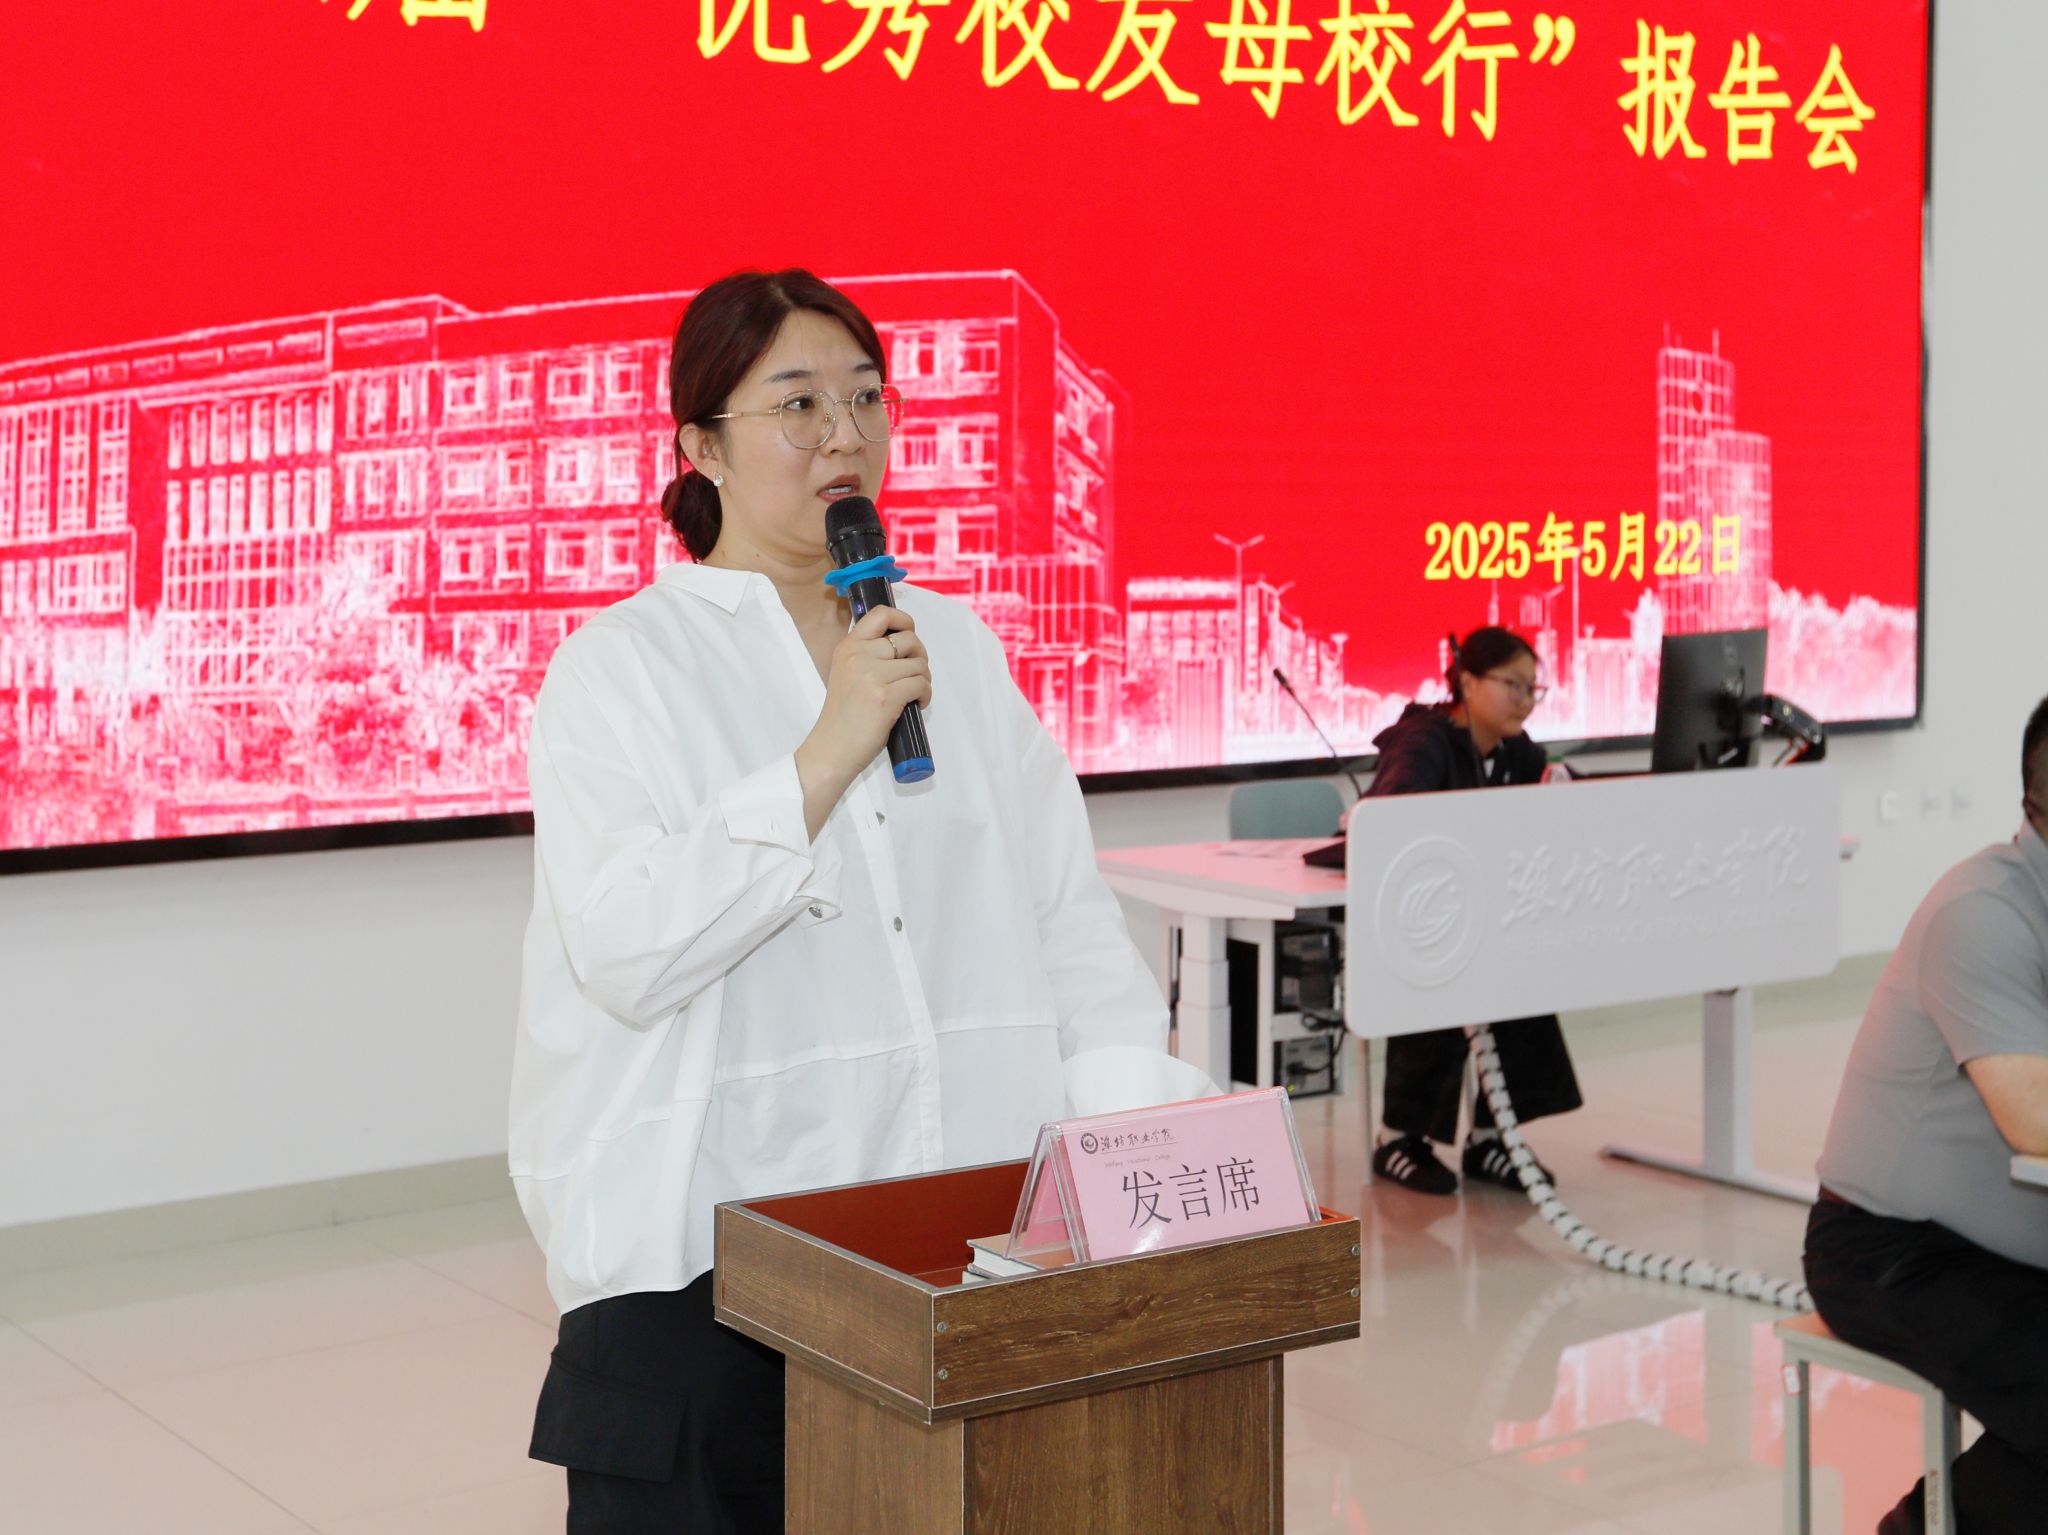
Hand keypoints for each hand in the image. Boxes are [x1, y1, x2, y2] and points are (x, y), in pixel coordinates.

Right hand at [794, 606, 930, 836]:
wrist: (832, 749)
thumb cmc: (843, 717)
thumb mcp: (846, 673)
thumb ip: (867, 656)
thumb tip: (903, 645)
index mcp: (848, 647)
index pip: (880, 613)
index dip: (903, 619)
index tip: (908, 633)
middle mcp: (859, 655)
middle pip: (908, 639)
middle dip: (920, 655)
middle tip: (914, 673)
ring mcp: (872, 675)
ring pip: (919, 664)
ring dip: (924, 679)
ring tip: (914, 694)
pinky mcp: (885, 696)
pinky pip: (921, 684)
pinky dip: (925, 694)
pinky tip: (916, 704)